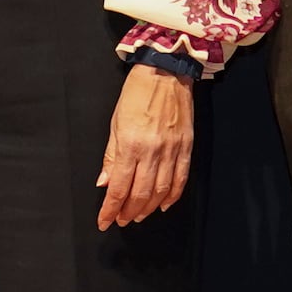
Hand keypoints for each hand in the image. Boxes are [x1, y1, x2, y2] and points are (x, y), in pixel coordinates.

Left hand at [95, 63, 194, 228]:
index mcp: (130, 145)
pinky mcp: (186, 147)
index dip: (110, 209)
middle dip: (128, 212)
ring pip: (160, 191)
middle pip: (140, 194)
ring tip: (138, 215)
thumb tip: (105, 182)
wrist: (166, 71)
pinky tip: (163, 204)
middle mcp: (152, 152)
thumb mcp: (115, 123)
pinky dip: (172, 196)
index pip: (119, 188)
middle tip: (121, 219)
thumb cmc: (137, 93)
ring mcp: (172, 151)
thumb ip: (111, 156)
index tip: (104, 220)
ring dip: (147, 208)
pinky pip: (180, 179)